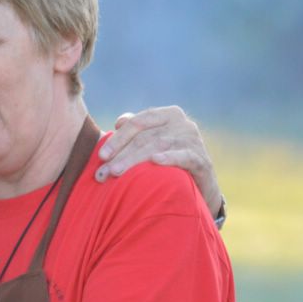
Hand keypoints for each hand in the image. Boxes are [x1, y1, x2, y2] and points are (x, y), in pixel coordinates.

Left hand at [96, 106, 222, 216]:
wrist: (202, 186)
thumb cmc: (171, 160)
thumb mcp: (154, 142)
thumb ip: (138, 129)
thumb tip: (119, 121)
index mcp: (168, 114)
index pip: (138, 122)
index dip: (118, 138)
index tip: (100, 155)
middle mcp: (182, 123)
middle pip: (145, 137)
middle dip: (121, 154)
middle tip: (102, 172)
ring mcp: (193, 140)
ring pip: (158, 147)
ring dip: (134, 160)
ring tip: (116, 173)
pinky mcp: (202, 159)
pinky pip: (183, 157)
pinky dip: (169, 158)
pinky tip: (155, 161)